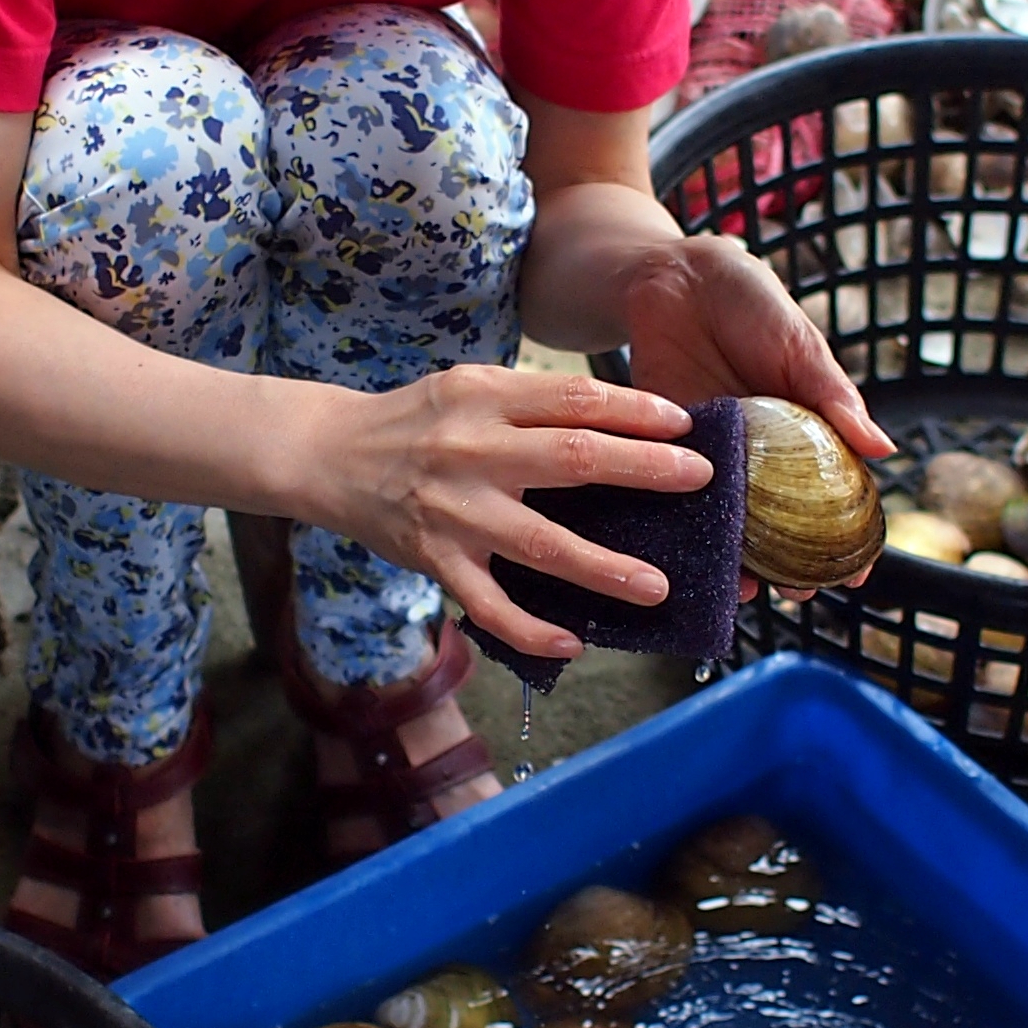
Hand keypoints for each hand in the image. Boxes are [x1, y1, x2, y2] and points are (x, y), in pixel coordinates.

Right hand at [288, 365, 713, 663]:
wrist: (329, 454)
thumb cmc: (417, 420)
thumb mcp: (470, 386)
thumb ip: (532, 402)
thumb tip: (620, 418)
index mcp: (485, 398)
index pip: (573, 399)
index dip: (633, 410)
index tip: (682, 425)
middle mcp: (472, 452)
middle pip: (571, 460)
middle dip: (642, 471)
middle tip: (698, 482)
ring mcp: (455, 512)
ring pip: (540, 545)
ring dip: (603, 568)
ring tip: (657, 587)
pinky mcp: (436, 561)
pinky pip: (489, 606)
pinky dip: (530, 630)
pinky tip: (573, 641)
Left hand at [617, 235, 894, 603]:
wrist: (675, 275)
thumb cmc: (749, 302)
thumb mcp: (800, 346)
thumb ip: (834, 397)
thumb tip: (884, 450)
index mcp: (803, 434)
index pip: (832, 498)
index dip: (847, 539)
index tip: (857, 576)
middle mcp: (759, 457)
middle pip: (780, 527)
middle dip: (792, 568)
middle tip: (800, 594)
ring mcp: (711, 459)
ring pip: (728, 524)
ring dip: (737, 560)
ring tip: (747, 589)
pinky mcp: (661, 451)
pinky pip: (672, 498)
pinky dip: (680, 530)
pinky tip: (688, 555)